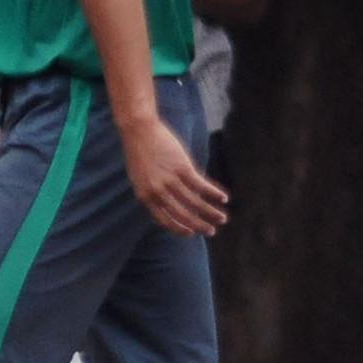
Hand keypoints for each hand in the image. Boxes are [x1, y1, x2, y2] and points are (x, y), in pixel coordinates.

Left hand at [117, 114, 230, 237]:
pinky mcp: (182, 168)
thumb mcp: (140, 177)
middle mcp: (158, 192)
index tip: (192, 233)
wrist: (138, 129)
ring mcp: (170, 180)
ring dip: (211, 212)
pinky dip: (213, 193)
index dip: (180, 229)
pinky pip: (201, 185)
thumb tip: (166, 203)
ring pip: (194, 202)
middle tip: (211, 232)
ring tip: (223, 218)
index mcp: (145, 196)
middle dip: (199, 225)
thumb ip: (152, 192)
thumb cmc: (139, 152)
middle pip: (183, 215)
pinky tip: (224, 198)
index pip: (164, 220)